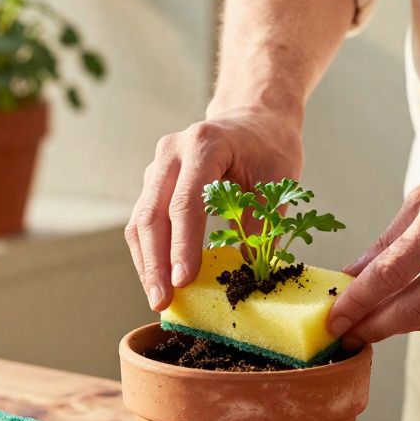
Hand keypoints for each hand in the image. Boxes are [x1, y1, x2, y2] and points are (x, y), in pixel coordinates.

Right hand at [126, 105, 303, 310]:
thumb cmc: (269, 147)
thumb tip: (245, 271)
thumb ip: (261, 220)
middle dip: (155, 263)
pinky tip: (158, 281)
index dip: (183, 245)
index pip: (186, 201)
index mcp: (205, 144)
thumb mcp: (279, 179)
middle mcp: (172, 152)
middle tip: (162, 302)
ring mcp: (157, 167)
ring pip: (140, 221)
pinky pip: (143, 222)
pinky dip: (148, 254)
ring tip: (158, 300)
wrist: (253, 119)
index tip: (184, 281)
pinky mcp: (153, 184)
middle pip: (152, 214)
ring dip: (146, 264)